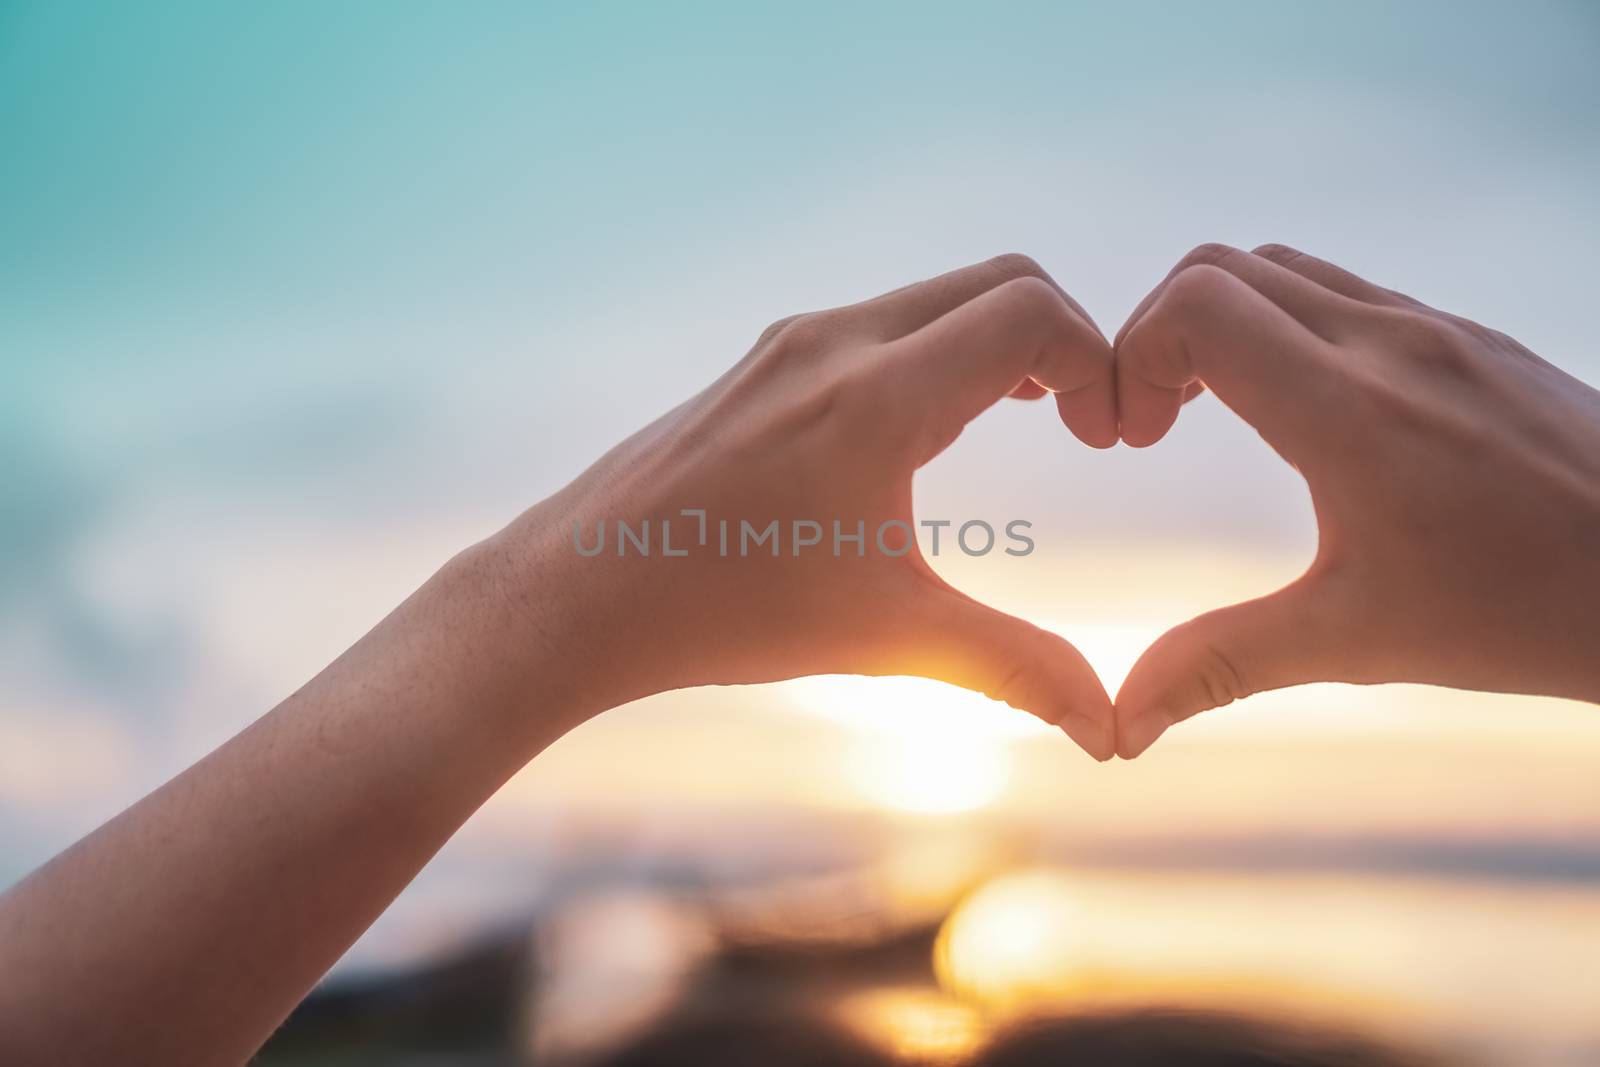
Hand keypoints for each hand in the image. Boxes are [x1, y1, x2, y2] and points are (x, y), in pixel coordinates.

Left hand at [496, 254, 1120, 757]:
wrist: (582, 591)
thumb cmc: (726, 611)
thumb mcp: (886, 636)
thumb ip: (1013, 668)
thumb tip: (1109, 731)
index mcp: (876, 397)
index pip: (1031, 314)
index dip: (1098, 361)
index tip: (1107, 438)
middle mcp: (834, 343)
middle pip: (998, 281)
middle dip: (1065, 340)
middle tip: (1083, 424)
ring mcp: (792, 343)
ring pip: (936, 297)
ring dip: (998, 343)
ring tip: (1026, 419)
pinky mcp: (763, 360)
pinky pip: (881, 321)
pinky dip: (938, 349)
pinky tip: (933, 428)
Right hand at [1112, 243, 1599, 756]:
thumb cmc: (1529, 609)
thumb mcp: (1360, 640)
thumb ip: (1223, 664)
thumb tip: (1123, 725)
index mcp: (1349, 410)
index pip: (1198, 305)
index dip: (1134, 357)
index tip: (1134, 440)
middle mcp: (1389, 344)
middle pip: (1219, 267)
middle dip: (1157, 335)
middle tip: (1155, 426)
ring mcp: (1435, 329)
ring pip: (1283, 269)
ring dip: (1221, 322)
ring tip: (1212, 412)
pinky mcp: (1468, 338)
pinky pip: (1346, 292)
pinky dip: (1285, 326)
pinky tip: (1302, 414)